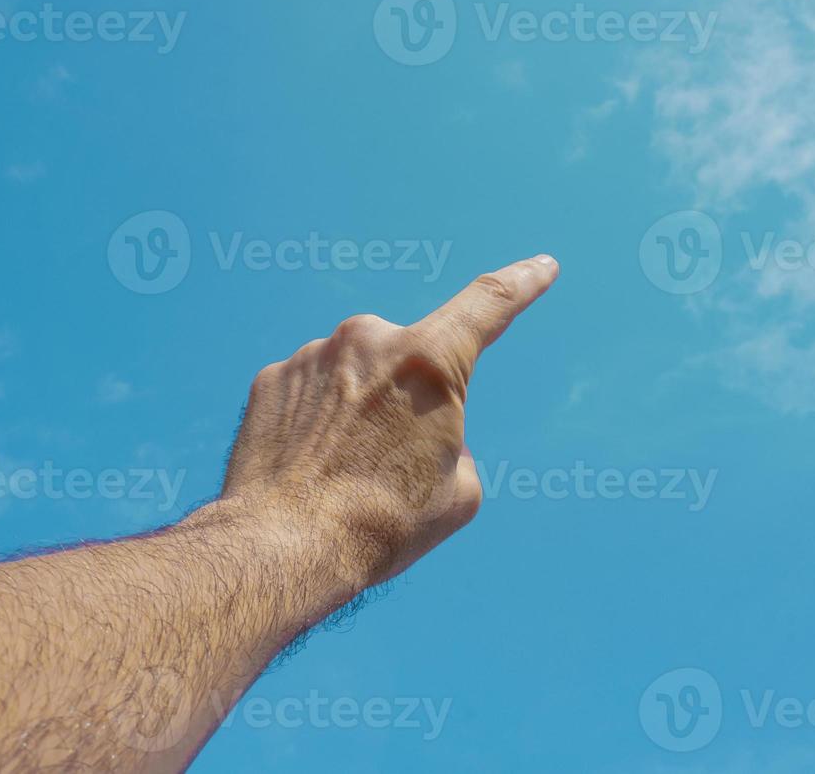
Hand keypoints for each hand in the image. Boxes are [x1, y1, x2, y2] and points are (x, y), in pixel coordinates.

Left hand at [215, 255, 559, 591]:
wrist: (283, 546)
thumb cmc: (383, 525)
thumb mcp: (458, 493)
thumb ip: (455, 443)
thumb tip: (429, 435)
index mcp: (429, 362)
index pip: (489, 304)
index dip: (522, 283)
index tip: (542, 267)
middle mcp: (370, 340)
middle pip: (408, 358)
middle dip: (408, 399)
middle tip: (390, 462)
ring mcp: (314, 355)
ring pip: (356, 374)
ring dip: (359, 410)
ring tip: (343, 473)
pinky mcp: (272, 378)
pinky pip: (310, 390)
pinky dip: (316, 420)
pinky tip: (306, 465)